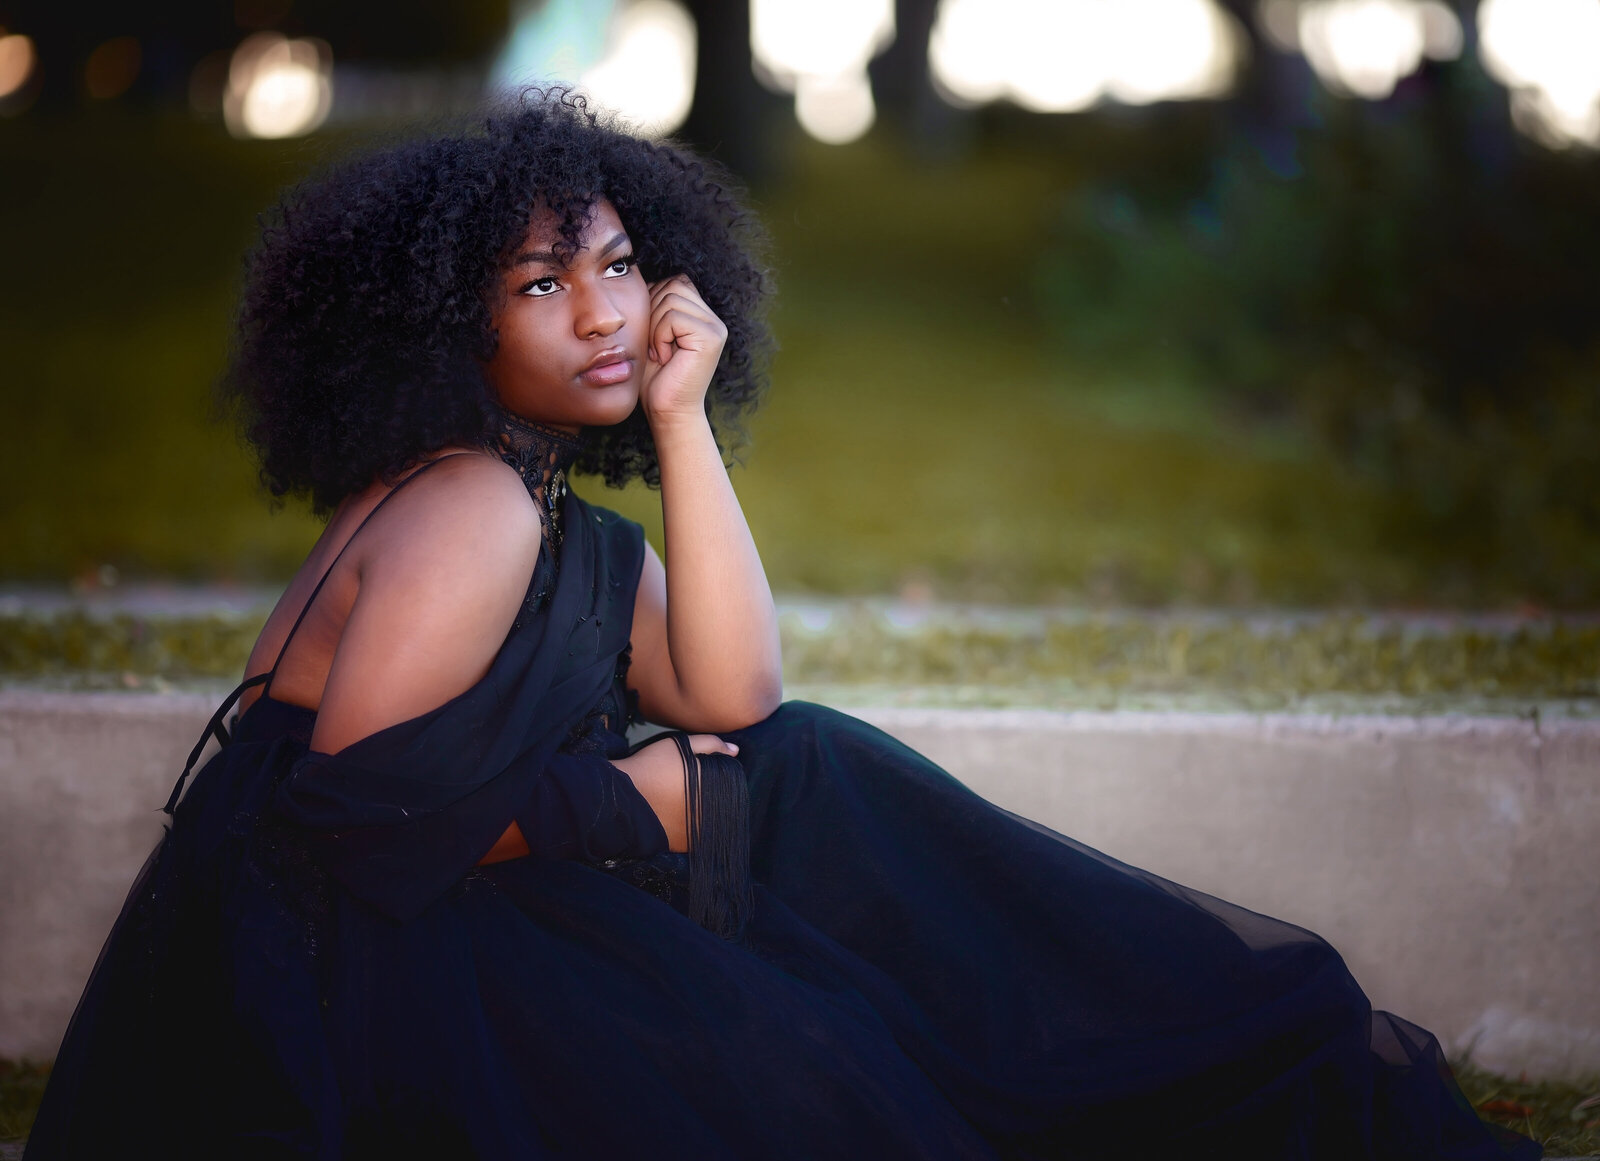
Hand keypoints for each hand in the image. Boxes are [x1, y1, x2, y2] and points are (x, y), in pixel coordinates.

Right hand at [611, 733, 738, 851]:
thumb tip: (735, 751)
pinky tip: (678, 819)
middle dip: (712, 798)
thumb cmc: (652, 766)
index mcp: (714, 787)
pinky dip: (692, 830)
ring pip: (711, 823)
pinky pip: (697, 838)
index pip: (731, 786)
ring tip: (683, 805)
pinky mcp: (684, 845)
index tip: (702, 778)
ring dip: (705, 816)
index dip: (719, 781)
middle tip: (689, 792)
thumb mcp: (680, 746)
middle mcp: (711, 811)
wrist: (622, 796)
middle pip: (722, 805)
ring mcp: (699, 831)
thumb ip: (711, 744)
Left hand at [637, 274, 727, 425]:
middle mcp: (713, 319)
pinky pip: (673, 317)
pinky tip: (665, 357)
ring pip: (671, 298)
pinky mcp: (711, 337)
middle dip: (652, 313)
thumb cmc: (655, 378)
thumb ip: (656, 305)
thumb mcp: (651, 332)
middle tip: (654, 346)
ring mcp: (715, 328)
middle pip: (673, 284)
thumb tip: (642, 277)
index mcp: (702, 316)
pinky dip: (660, 336)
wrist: (667, 412)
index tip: (652, 336)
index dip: (654, 302)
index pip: (675, 282)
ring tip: (660, 352)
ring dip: (654, 327)